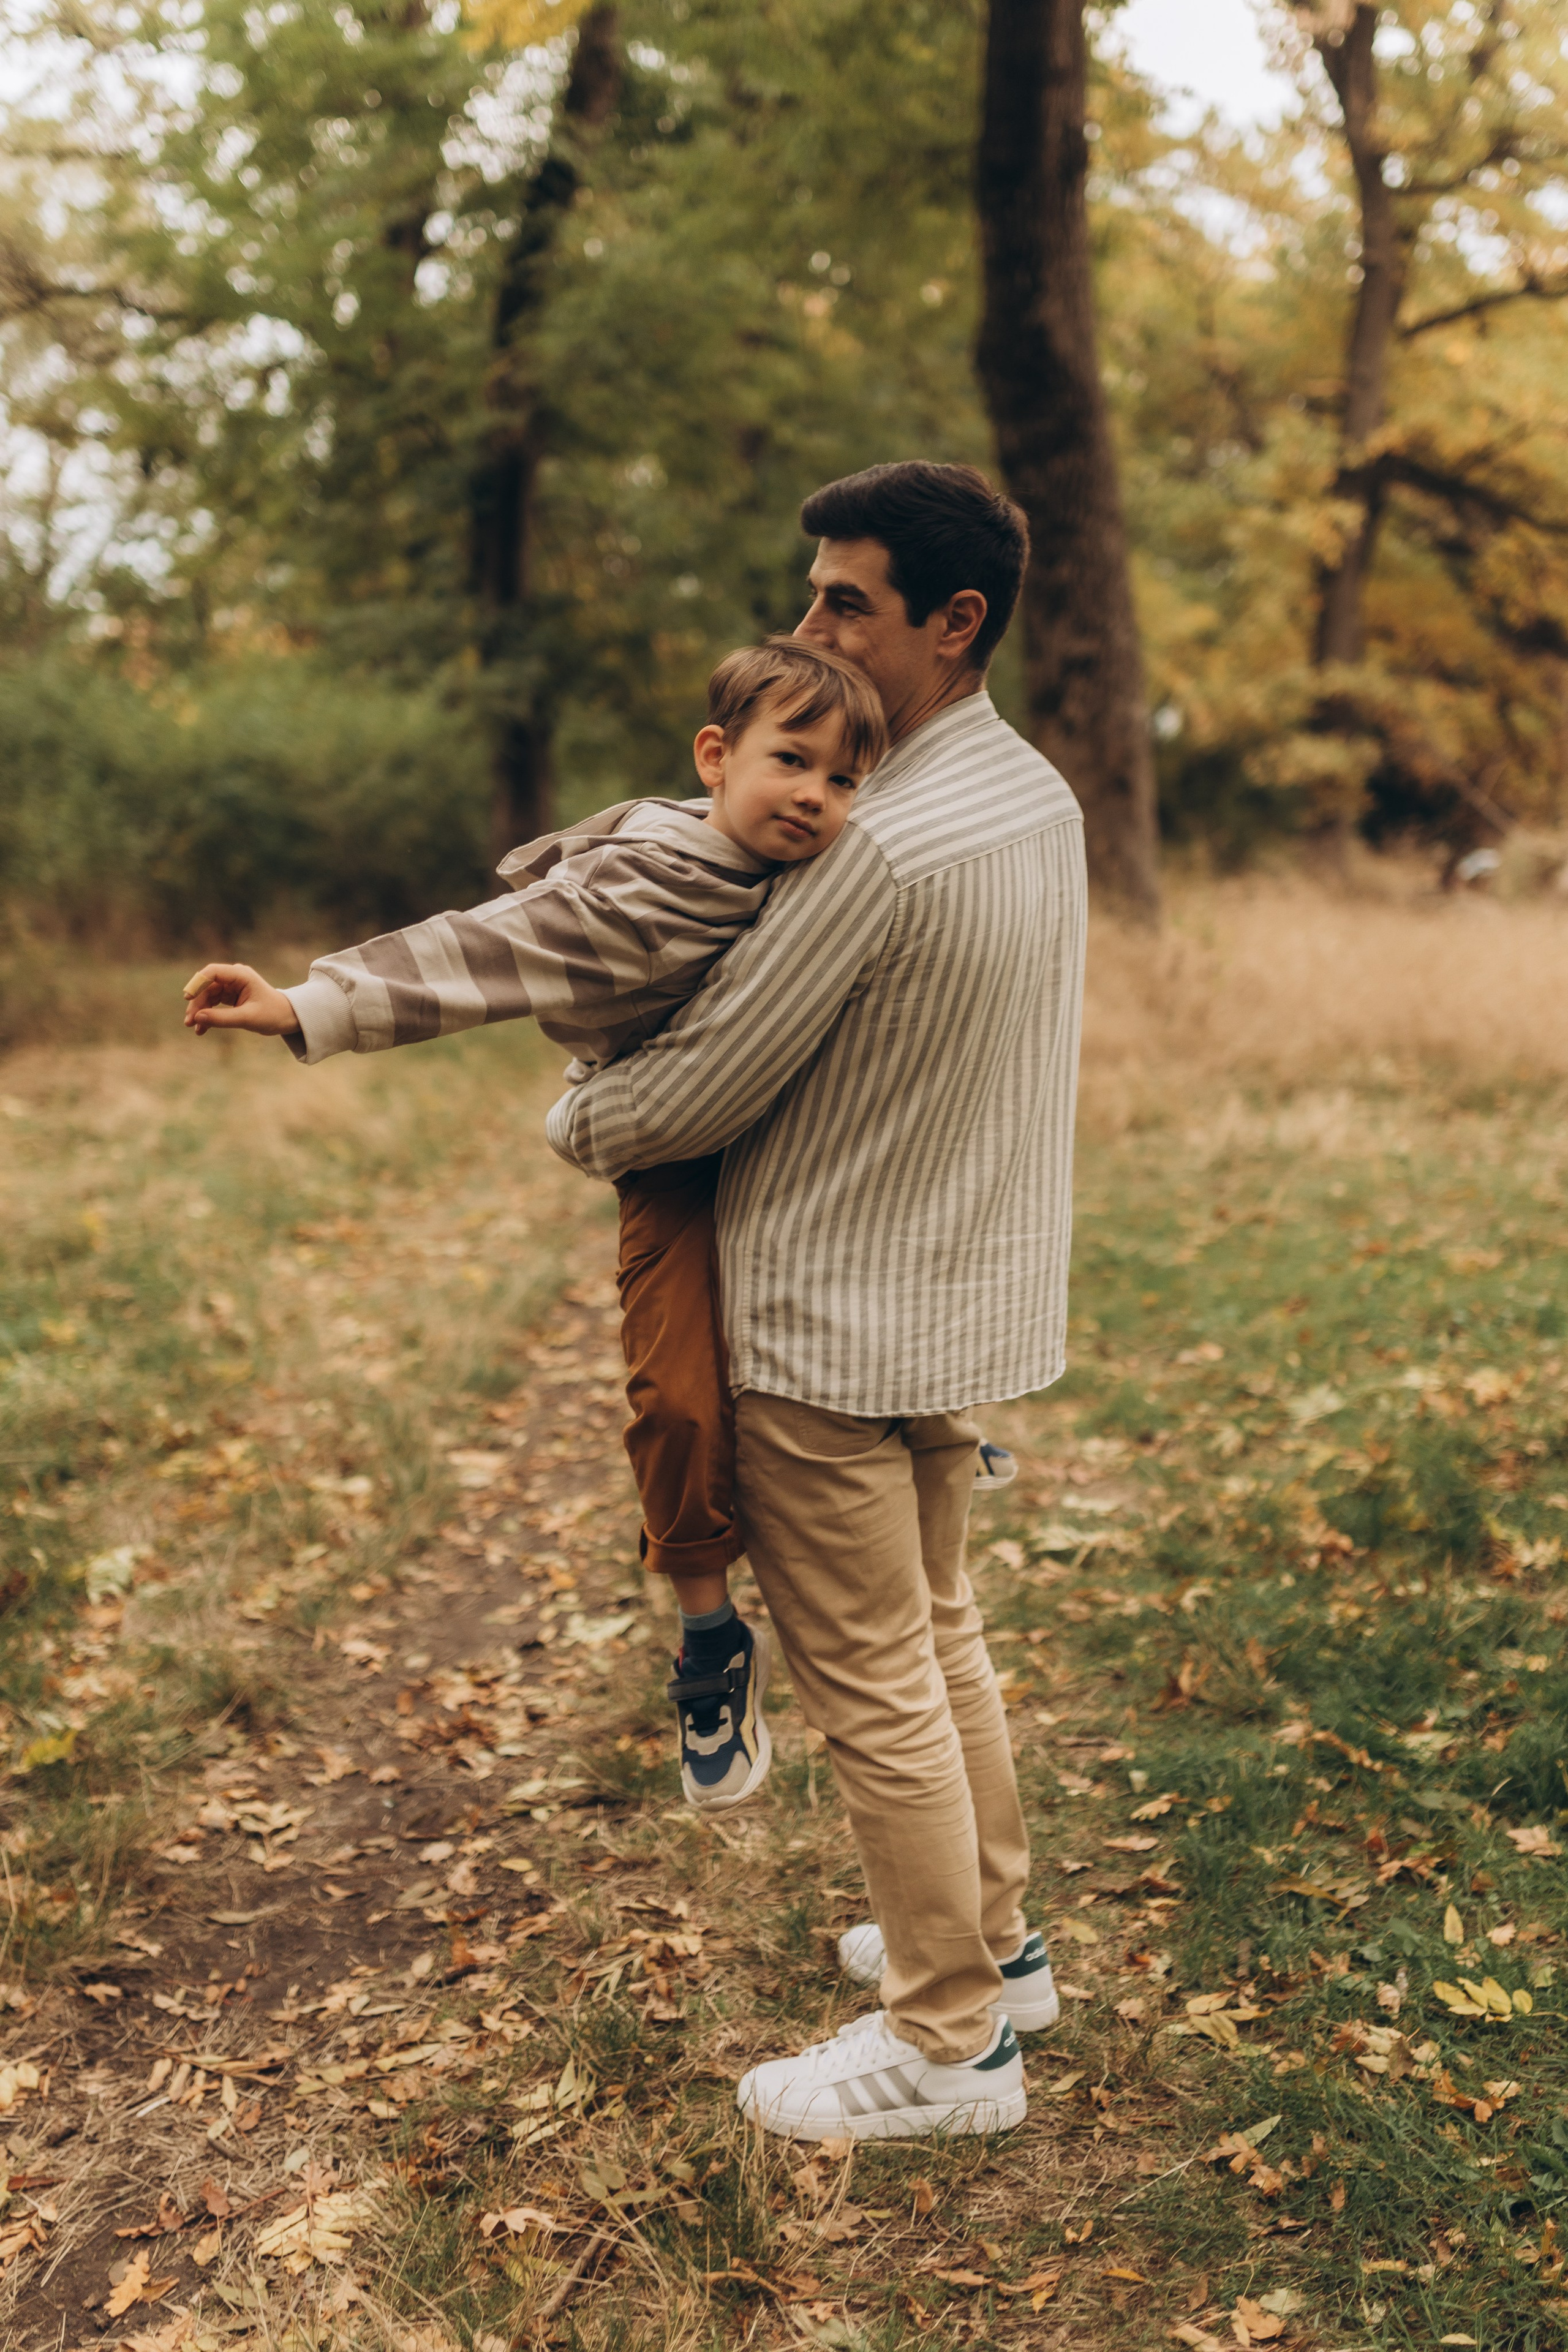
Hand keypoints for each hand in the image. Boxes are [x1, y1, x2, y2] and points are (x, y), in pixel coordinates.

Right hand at [183, 962, 300, 1036]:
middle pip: (207, 987)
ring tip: (194, 1028)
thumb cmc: (273, 1014)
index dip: (197, 983)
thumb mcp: (247, 1018)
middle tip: (189, 1022)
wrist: (287, 1018)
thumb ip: (222, 1018)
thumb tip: (198, 1017)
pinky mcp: (230, 997)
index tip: (187, 997)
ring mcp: (231, 987)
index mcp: (241, 975)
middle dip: (197, 1003)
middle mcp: (234, 978)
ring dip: (200, 1011)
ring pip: (207, 996)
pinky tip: (201, 1030)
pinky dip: (207, 1016)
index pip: (213, 972)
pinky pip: (213, 1004)